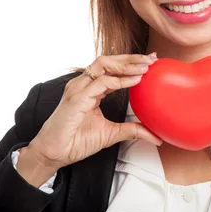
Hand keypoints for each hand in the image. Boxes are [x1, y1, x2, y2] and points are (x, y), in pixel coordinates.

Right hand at [27, 53, 162, 170]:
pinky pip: (101, 83)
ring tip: (145, 67)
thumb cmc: (76, 141)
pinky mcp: (77, 98)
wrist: (54, 153)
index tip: (151, 61)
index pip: (112, 69)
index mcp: (90, 89)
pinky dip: (119, 80)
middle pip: (108, 60)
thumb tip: (155, 137)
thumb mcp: (111, 133)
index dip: (131, 63)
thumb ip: (132, 130)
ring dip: (126, 64)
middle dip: (131, 58)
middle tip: (151, 59)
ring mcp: (79, 88)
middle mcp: (83, 84)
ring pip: (103, 65)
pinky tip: (135, 81)